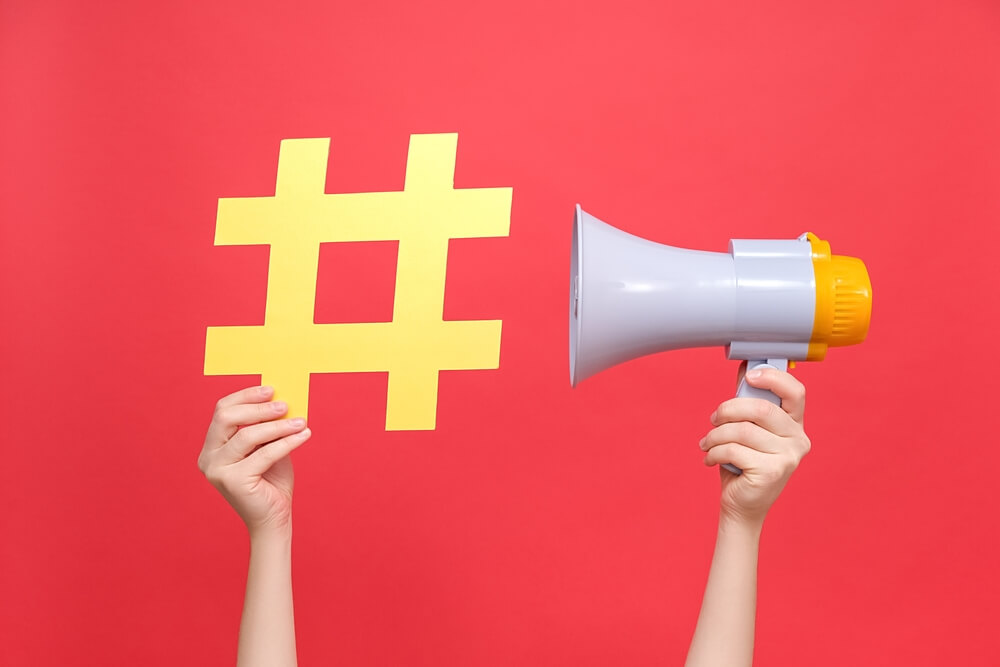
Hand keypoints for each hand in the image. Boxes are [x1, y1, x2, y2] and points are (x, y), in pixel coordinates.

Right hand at [198, 385, 311, 536]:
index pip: (222, 411)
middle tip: (285, 405)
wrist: (274, 517)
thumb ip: (267, 425)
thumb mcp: (267, 445)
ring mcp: (217, 470)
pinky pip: (264, 454)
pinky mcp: (233, 481)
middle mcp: (208, 457)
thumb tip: (280, 398)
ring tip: (300, 422)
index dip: (245, 396)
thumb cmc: (271, 480)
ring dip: (278, 425)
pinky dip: (287, 442)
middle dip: (258, 408)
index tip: (271, 390)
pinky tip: (304, 436)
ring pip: (247, 435)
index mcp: (212, 446)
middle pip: (227, 418)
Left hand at [699, 366, 809, 524]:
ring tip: (706, 443)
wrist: (743, 505)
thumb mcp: (747, 428)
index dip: (773, 378)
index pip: (795, 392)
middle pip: (760, 409)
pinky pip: (734, 449)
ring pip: (742, 430)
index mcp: (795, 424)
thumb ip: (749, 400)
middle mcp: (799, 439)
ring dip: (715, 435)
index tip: (749, 375)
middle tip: (713, 419)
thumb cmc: (743, 463)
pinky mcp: (773, 471)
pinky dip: (714, 452)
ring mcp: (789, 457)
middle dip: (728, 409)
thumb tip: (746, 366)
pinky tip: (710, 459)